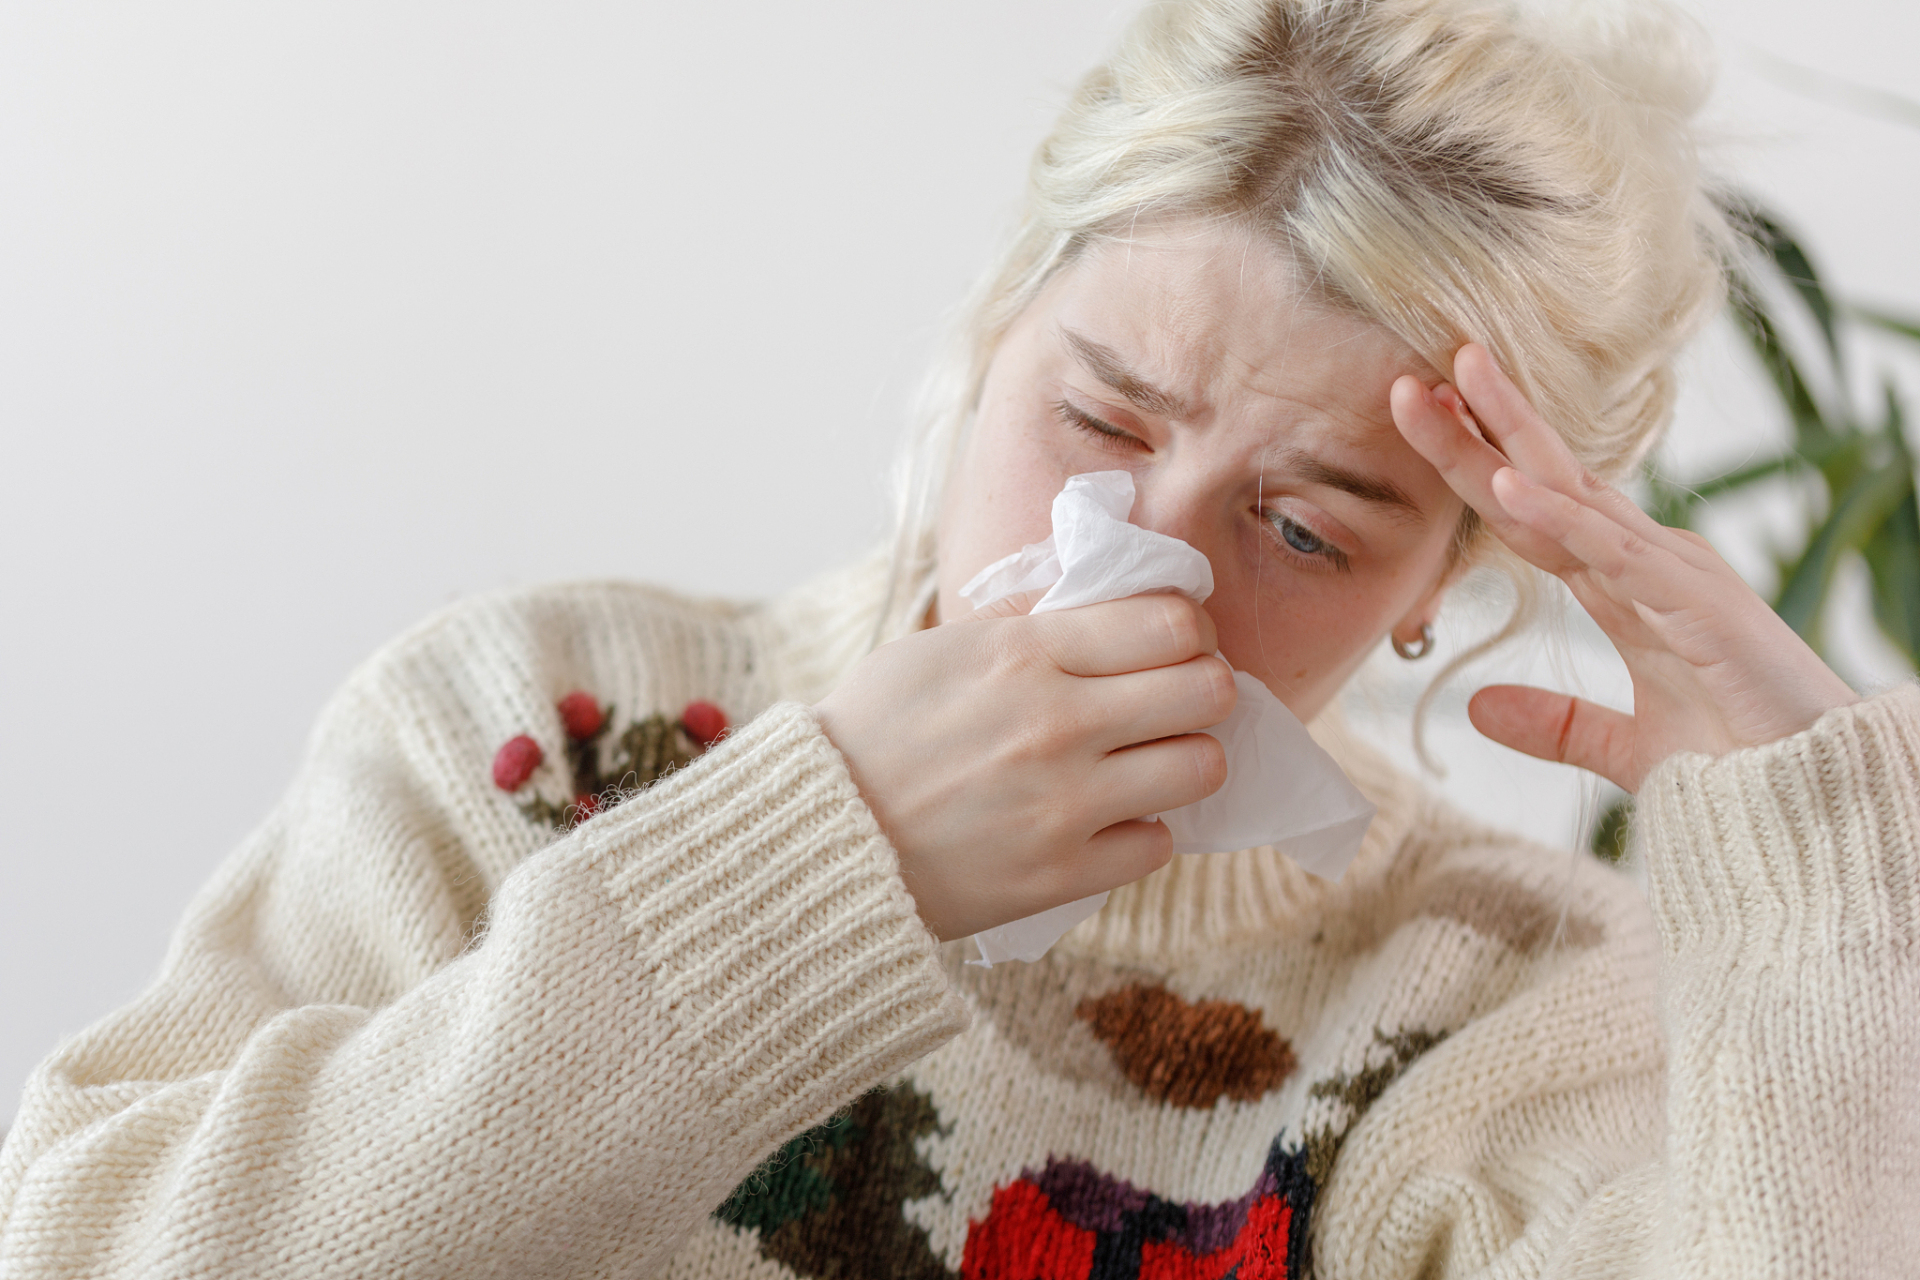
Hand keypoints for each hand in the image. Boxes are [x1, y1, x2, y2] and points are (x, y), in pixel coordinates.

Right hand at [814, 594, 1233, 938]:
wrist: (819, 838)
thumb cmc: (873, 732)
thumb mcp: (940, 648)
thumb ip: (1026, 620)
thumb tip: (1101, 596)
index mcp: (1025, 654)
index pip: (1172, 622)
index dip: (1187, 629)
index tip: (1170, 644)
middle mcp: (1057, 723)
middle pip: (1208, 689)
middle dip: (1200, 690)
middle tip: (1171, 702)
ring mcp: (1064, 803)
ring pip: (1202, 767)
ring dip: (1183, 761)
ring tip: (1146, 763)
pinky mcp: (1061, 873)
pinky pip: (1158, 843)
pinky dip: (1139, 831)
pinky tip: (1104, 819)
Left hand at [1391, 343, 1857, 793]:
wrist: (1819, 798)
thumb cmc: (1742, 763)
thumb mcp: (1625, 747)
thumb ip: (1554, 723)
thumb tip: (1476, 707)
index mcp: (1630, 585)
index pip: (1536, 512)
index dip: (1478, 467)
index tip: (1421, 422)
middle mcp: (1650, 562)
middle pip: (1545, 481)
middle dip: (1480, 427)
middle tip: (1410, 378)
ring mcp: (1675, 575)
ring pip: (1572, 493)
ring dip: (1507, 440)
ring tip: (1446, 387)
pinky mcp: (1696, 604)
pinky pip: (1612, 551)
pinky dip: (1557, 516)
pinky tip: (1505, 486)